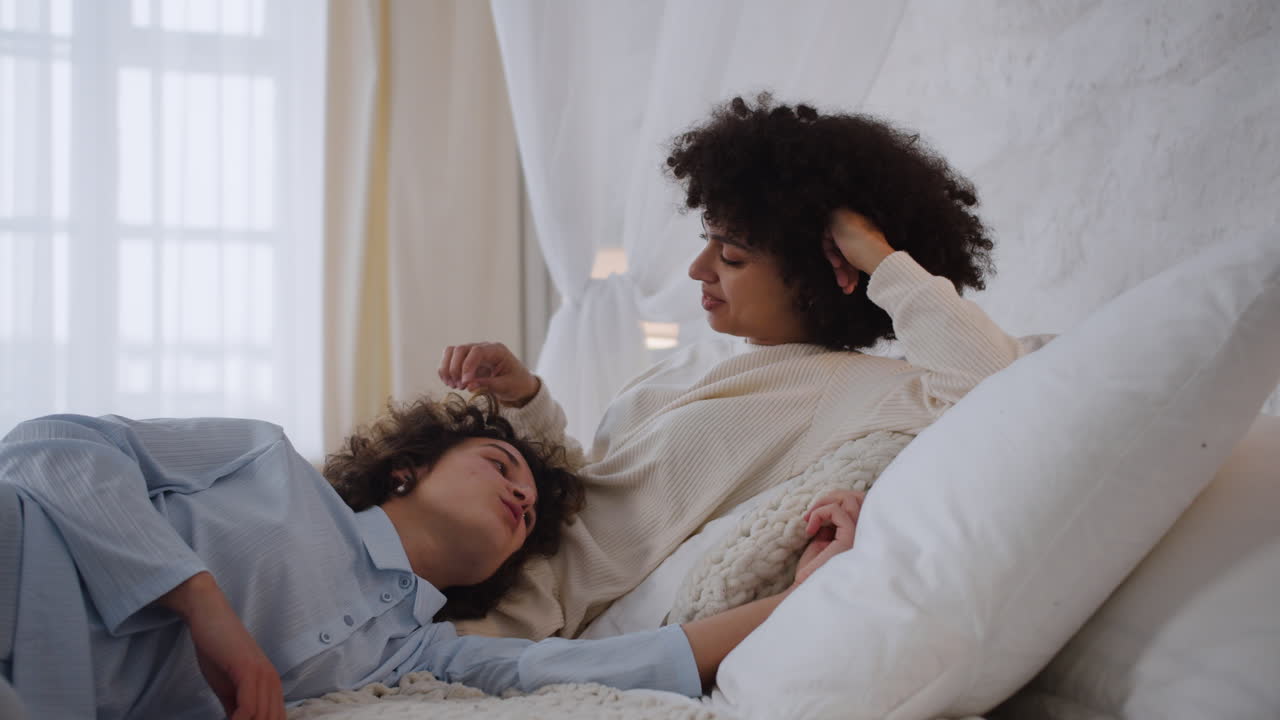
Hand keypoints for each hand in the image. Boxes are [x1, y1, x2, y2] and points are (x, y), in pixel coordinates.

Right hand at [159, 573, 284, 719]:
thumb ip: (236, 707)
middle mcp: (273, 681)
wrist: (209, 617)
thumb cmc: (217, 650)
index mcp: (271, 685)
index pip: (275, 719)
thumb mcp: (227, 687)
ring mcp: (263, 675)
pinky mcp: (249, 670)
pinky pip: (249, 707)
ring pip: (262, 718)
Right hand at [438, 342, 539, 405]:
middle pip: (460, 349)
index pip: (476, 351)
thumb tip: (469, 385)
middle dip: (455, 368)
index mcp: (497, 351)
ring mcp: (473, 353)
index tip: (465, 383)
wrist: (520, 385)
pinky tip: (451, 384)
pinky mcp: (466, 361)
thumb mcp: (507, 386)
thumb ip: (489, 385)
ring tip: (453, 385)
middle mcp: (483, 348)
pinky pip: (450, 360)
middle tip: (459, 386)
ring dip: (448, 369)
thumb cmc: (517, 383)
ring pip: (451, 352)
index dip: (467, 366)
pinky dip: (446, 371)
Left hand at [793, 490, 864, 586]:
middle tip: (809, 513)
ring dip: (826, 501)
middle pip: (857, 499)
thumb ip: (827, 526)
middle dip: (830, 497)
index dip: (829, 505)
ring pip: (851, 500)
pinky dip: (820, 513)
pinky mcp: (850, 538)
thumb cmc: (811, 571)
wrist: (805, 589)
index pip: (853, 507)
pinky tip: (809, 529)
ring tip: (810, 515)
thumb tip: (828, 507)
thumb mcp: (820, 542)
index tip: (808, 520)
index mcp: (856, 537)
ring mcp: (859, 537)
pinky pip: (837, 511)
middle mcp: (862, 536)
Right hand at [823, 208, 894, 293]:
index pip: (833, 234)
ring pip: (848, 260)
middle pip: (840, 249)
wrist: (880, 262)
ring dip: (844, 274)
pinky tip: (850, 285)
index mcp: (854, 222)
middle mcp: (860, 232)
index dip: (829, 248)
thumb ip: (831, 217)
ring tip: (845, 286)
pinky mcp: (871, 259)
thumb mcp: (839, 224)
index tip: (832, 257)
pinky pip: (857, 266)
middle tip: (839, 276)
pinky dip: (852, 276)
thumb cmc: (860, 245)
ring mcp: (866, 246)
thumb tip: (828, 216)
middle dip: (838, 265)